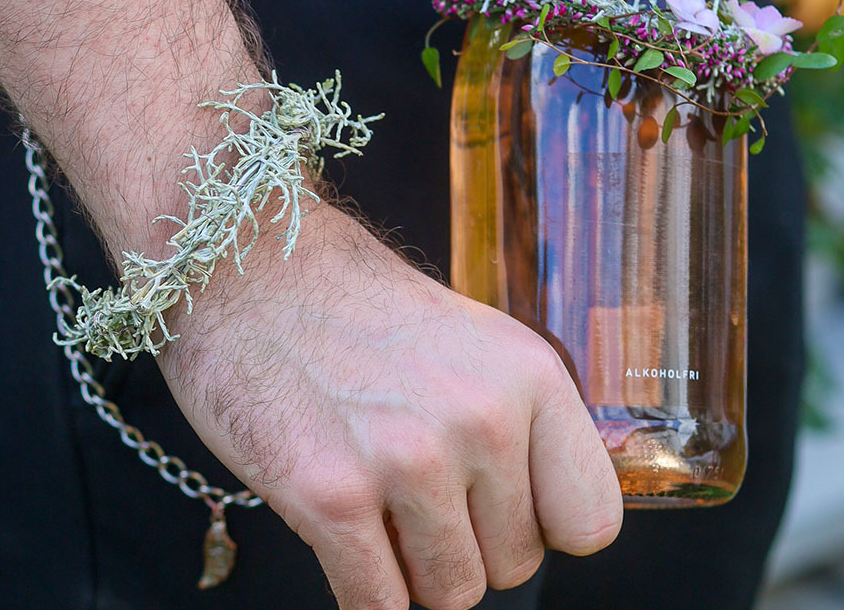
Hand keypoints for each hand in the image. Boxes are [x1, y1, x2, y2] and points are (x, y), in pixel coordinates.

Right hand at [159, 201, 621, 609]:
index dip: (542, 522)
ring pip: (450, 594)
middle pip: (514, 565)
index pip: (591, 518)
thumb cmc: (359, 307)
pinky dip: (362, 587)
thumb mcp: (473, 341)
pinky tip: (340, 527)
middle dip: (465, 540)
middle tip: (413, 482)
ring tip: (374, 493)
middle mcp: (481, 416)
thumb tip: (556, 515)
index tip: (501, 504)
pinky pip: (378, 608)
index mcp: (528, 374)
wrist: (252, 267)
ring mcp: (407, 458)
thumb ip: (521, 422)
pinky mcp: (330, 495)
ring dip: (411, 564)